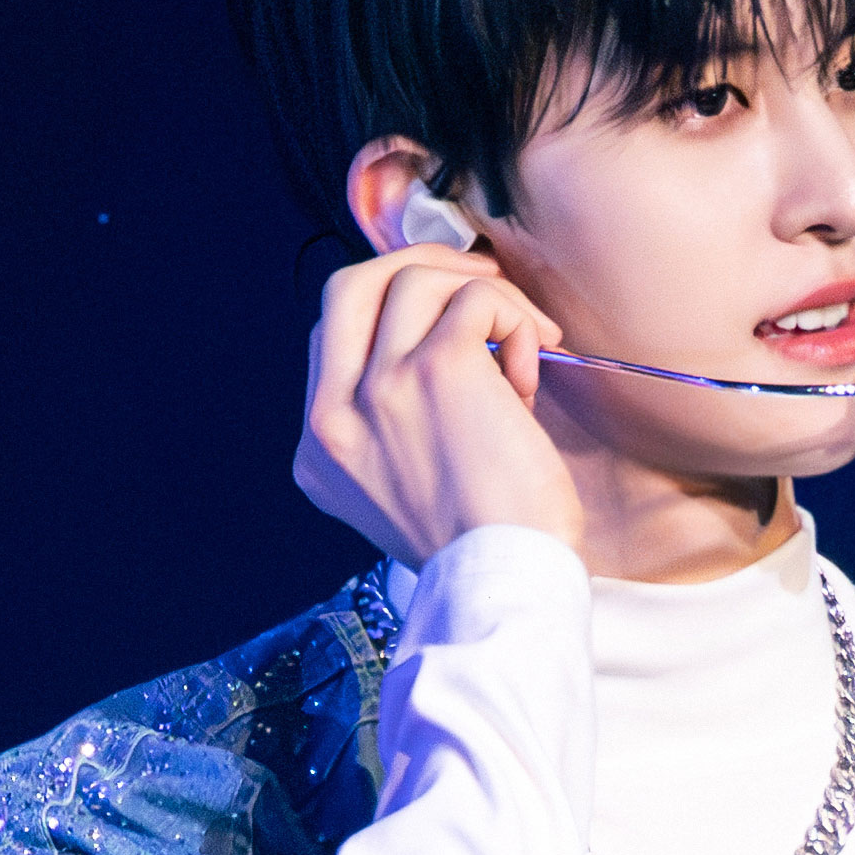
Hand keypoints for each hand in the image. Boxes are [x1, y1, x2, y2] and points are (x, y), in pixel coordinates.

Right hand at [294, 246, 583, 566]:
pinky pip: (475, 299)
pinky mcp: (437, 369)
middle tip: (476, 282)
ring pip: (413, 278)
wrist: (507, 587)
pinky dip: (516, 319)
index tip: (446, 323)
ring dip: (481, 293)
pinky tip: (534, 368)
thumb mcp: (402, 496)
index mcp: (320, 451)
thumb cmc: (481, 552)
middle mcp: (335, 415)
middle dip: (416, 267)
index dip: (391, 314)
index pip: (333, 339)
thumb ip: (391, 432)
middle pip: (348, 287)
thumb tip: (437, 353)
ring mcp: (380, 388)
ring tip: (525, 341)